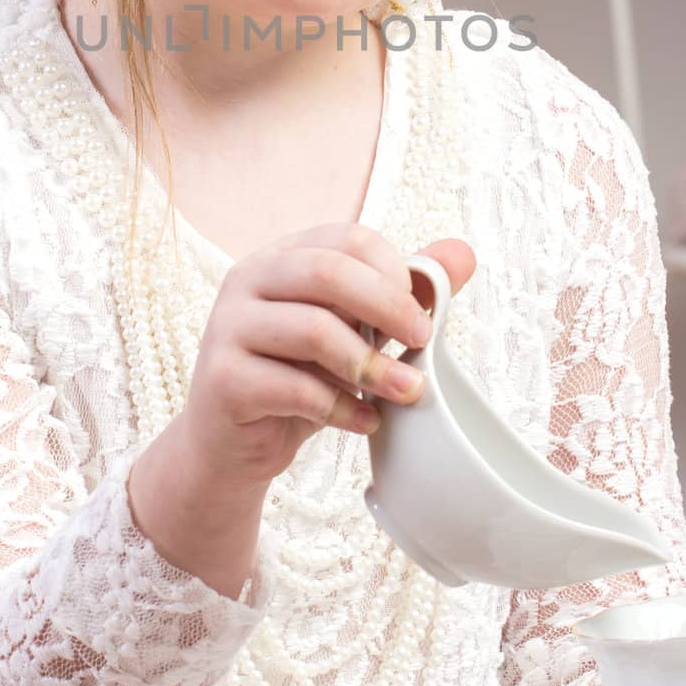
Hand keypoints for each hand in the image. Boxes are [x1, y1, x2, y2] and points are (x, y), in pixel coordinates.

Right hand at [177, 226, 476, 492]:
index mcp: (282, 256)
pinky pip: (295, 387)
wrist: (231, 446)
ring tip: (407, 392)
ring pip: (313, 331)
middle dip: (389, 307)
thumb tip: (462, 253)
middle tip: (425, 342)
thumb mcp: (352, 332)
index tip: (422, 314)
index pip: (347, 239)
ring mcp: (228, 327)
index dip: (394, 272)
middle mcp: (248, 279)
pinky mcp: (223, 379)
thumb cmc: (297, 379)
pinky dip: (342, 408)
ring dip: (372, 366)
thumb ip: (400, 293)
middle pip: (328, 273)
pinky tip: (367, 422)